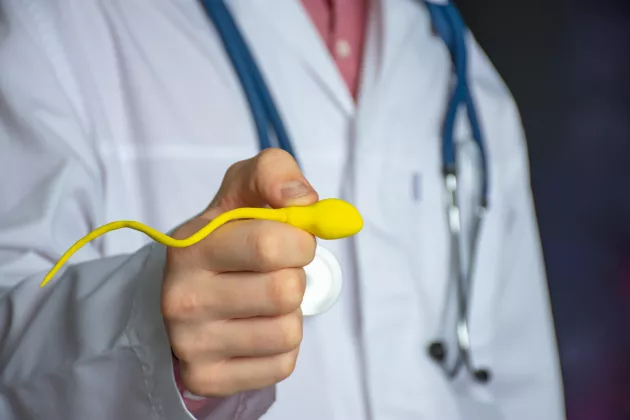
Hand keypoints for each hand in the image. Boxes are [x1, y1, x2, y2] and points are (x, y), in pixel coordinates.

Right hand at [161, 148, 318, 396]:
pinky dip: (282, 345)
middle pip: (284, 292)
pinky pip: (282, 364)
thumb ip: (274, 173)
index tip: (292, 240)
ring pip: (287, 332)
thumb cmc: (227, 235)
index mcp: (190, 246)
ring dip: (290, 313)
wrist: (189, 288)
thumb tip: (305, 200)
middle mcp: (181, 298)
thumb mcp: (243, 189)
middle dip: (295, 277)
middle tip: (276, 271)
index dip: (300, 241)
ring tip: (263, 301)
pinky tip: (257, 328)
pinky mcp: (207, 379)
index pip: (270, 245)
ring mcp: (191, 344)